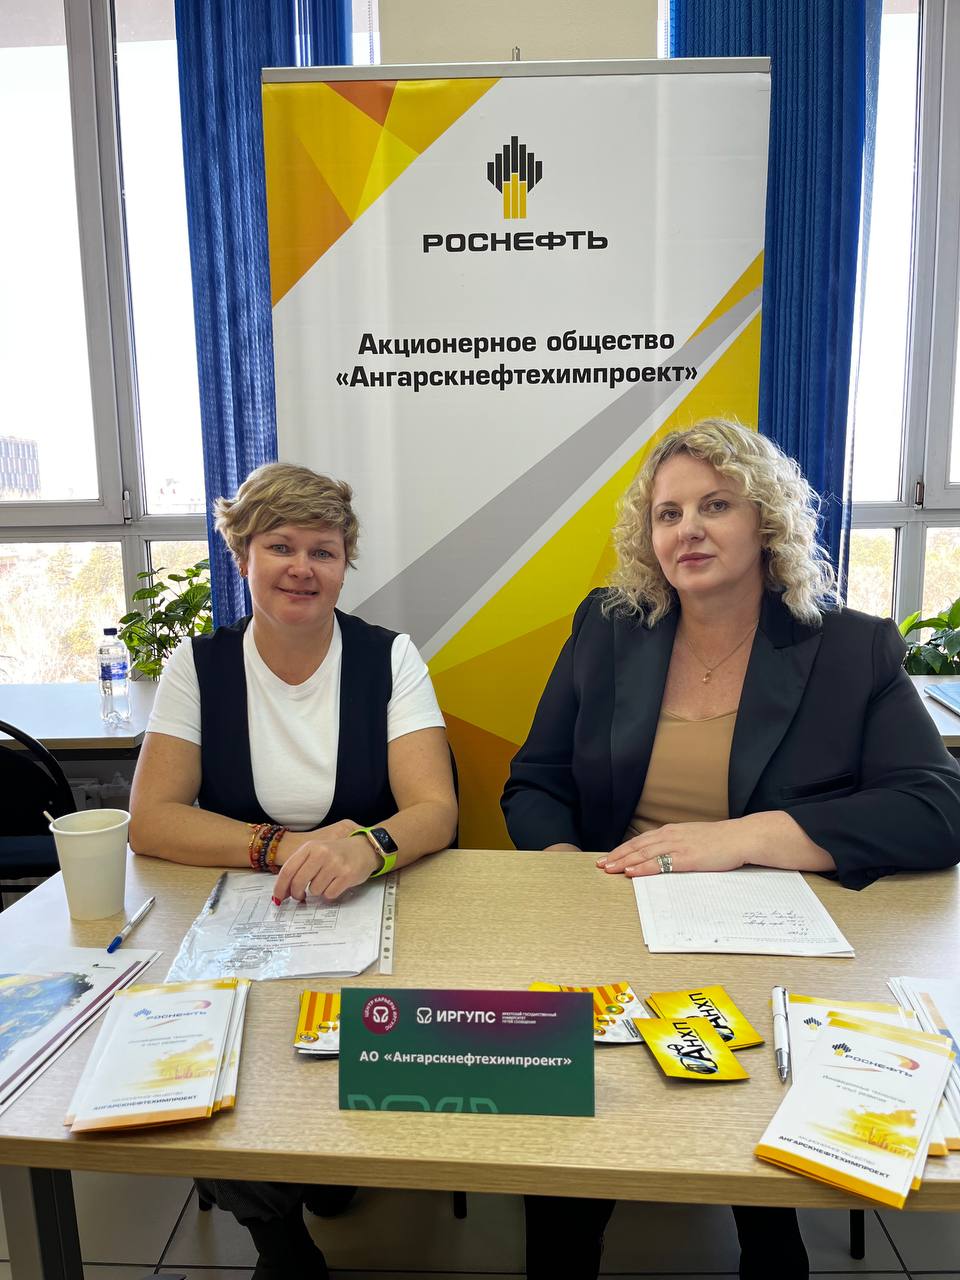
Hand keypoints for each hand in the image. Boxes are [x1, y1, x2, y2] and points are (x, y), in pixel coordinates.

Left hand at [272, 822, 378, 902]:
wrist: (364, 848)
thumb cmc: (337, 852)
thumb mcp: (316, 852)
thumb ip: (299, 868)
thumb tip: (283, 892)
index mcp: (310, 847)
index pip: (288, 870)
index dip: (280, 887)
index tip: (278, 898)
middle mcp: (322, 853)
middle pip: (298, 882)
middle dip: (297, 894)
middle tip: (300, 896)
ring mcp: (335, 864)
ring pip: (314, 891)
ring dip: (318, 890)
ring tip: (327, 881)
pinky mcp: (347, 875)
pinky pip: (329, 894)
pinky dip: (330, 893)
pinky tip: (336, 883)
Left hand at [597, 820, 748, 876]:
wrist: (742, 837)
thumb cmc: (721, 841)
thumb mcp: (694, 838)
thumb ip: (678, 845)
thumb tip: (666, 855)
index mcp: (672, 831)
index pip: (641, 840)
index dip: (623, 849)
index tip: (608, 857)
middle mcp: (671, 836)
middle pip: (637, 846)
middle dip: (617, 856)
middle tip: (600, 865)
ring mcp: (678, 846)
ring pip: (644, 854)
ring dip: (624, 862)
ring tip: (609, 869)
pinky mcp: (687, 858)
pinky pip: (660, 864)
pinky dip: (643, 868)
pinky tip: (631, 872)